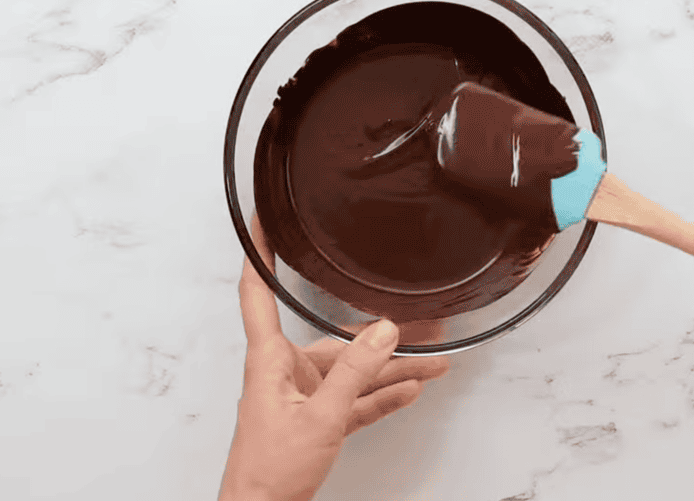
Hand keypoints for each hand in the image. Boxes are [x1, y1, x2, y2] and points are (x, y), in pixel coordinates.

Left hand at [219, 214, 449, 500]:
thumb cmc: (268, 472)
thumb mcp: (320, 418)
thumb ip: (355, 374)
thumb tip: (384, 332)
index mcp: (269, 360)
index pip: (258, 292)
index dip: (260, 253)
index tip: (264, 220)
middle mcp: (284, 372)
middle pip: (333, 341)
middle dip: (378, 334)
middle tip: (419, 321)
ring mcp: (302, 398)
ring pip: (353, 373)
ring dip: (393, 370)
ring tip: (435, 362)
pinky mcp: (316, 422)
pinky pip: (355, 401)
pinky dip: (381, 396)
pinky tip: (410, 390)